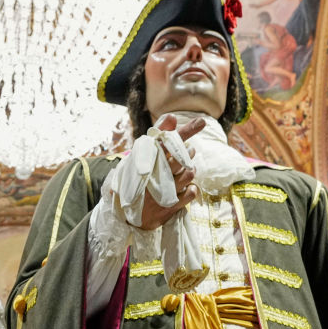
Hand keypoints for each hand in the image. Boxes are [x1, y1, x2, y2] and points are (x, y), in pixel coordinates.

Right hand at [136, 115, 205, 231]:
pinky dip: (191, 189)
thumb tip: (173, 117)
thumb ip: (160, 135)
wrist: (126, 212)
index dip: (186, 131)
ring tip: (187, 168)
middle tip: (189, 150)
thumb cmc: (139, 177)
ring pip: (188, 174)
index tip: (201, 122)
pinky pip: (190, 193)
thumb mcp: (144, 155)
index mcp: (148, 159)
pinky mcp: (168, 206)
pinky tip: (185, 187)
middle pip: (180, 158)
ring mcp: (162, 191)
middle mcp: (154, 174)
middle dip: (188, 152)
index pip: (167, 140)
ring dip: (191, 170)